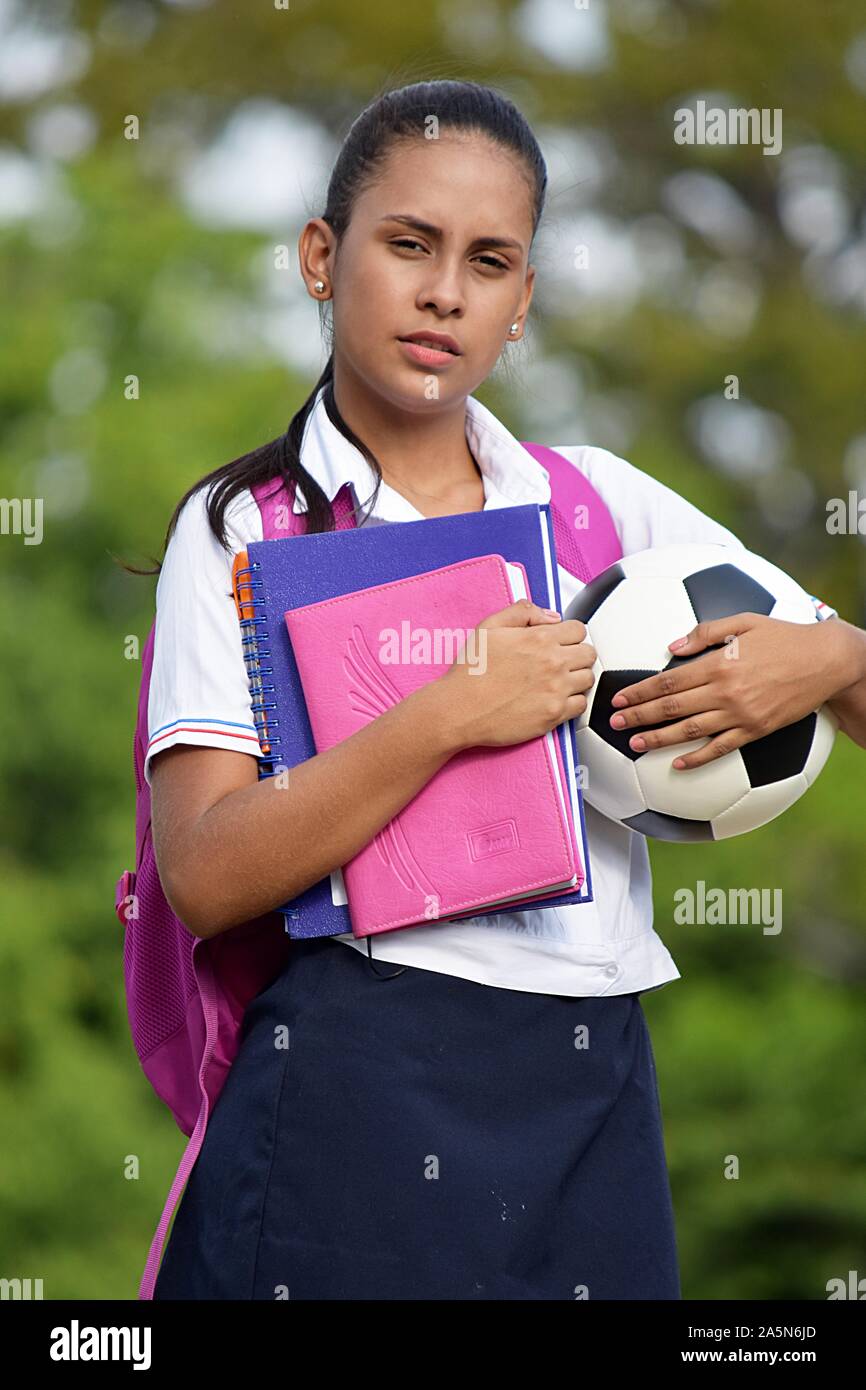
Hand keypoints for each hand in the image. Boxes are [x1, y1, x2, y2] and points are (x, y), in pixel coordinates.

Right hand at [440, 599, 594, 749]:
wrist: (459, 709)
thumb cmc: (470, 671)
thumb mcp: (488, 627)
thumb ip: (522, 612)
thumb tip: (551, 616)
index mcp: (539, 638)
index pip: (579, 630)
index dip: (570, 635)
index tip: (561, 642)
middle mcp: (553, 663)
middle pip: (588, 653)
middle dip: (576, 655)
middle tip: (560, 662)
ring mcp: (556, 690)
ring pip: (588, 679)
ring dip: (576, 678)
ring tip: (557, 681)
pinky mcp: (554, 715)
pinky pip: (581, 705)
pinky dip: (572, 702)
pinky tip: (555, 698)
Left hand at [606, 611, 845, 770]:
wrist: (825, 661)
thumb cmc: (783, 636)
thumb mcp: (743, 622)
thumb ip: (704, 633)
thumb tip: (670, 648)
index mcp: (718, 664)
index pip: (668, 682)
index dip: (640, 691)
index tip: (618, 699)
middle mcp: (725, 692)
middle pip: (672, 708)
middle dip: (639, 716)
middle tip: (614, 724)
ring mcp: (740, 715)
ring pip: (690, 731)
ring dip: (659, 739)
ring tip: (635, 745)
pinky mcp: (755, 731)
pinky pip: (721, 748)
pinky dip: (698, 758)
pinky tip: (678, 765)